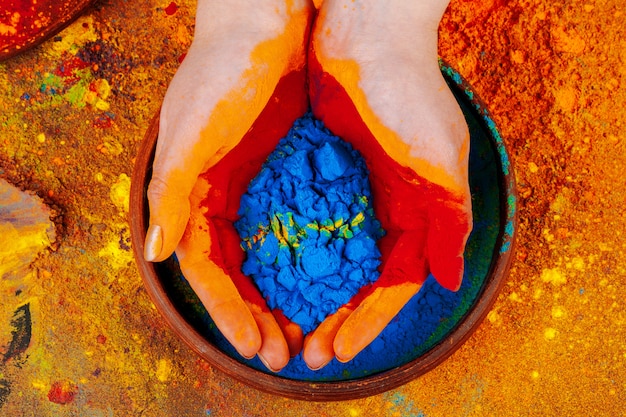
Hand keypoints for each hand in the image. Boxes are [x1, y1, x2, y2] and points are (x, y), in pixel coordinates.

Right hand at [143, 0, 312, 370]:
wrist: (265, 22)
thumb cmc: (223, 72)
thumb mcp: (190, 134)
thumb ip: (170, 193)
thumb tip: (155, 253)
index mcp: (191, 193)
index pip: (205, 269)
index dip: (226, 309)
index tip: (254, 345)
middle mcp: (219, 194)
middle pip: (236, 271)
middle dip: (256, 313)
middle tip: (284, 352)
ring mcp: (253, 184)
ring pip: (265, 254)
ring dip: (280, 293)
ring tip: (305, 330)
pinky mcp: (284, 169)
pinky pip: (291, 225)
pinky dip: (302, 256)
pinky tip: (323, 280)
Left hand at [303, 0, 471, 368]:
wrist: (366, 31)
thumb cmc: (408, 93)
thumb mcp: (440, 162)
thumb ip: (450, 222)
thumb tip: (452, 279)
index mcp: (416, 212)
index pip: (392, 285)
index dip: (368, 322)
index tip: (339, 350)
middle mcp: (383, 207)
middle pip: (356, 280)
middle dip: (333, 318)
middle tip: (304, 352)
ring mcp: (349, 190)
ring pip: (326, 258)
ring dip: (308, 293)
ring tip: (280, 324)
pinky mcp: (318, 169)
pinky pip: (301, 223)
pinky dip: (288, 252)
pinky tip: (264, 274)